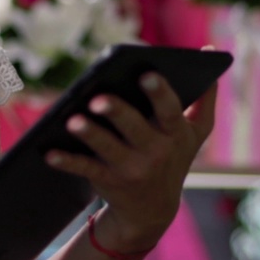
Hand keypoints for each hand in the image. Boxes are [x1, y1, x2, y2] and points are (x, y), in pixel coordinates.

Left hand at [45, 72, 216, 252]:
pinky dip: (66, 162)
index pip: (170, 110)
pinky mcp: (108, 181)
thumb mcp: (196, 132)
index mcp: (175, 133)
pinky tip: (48, 151)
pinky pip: (85, 170)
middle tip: (98, 97)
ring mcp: (131, 169)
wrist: (154, 210)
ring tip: (71, 120)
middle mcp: (155, 151)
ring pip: (107, 149)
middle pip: (135, 128)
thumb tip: (210, 49)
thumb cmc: (173, 156)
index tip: (146, 73)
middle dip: (118, 112)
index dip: (159, 92)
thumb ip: (204, 94)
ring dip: (89, 135)